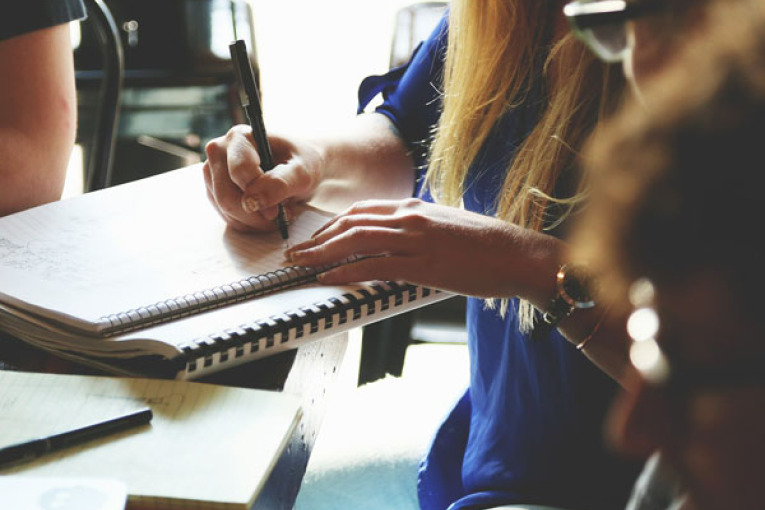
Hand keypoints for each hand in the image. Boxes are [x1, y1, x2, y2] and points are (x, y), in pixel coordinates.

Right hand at [203, 125, 322, 231]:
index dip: (259, 195)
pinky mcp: (215, 191)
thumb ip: (280, 183)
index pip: (239, 172)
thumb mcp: (302, 172)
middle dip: (256, 214)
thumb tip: (252, 201)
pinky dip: (250, 223)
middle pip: (226, 195)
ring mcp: (213, 172)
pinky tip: (266, 214)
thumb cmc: (302, 163)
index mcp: (240, 137)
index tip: (278, 210)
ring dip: (254, 220)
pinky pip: (227, 217)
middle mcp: (219, 151)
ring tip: (278, 212)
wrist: (299, 166)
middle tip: (281, 215)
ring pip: (225, 210)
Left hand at [285, 198, 563, 300]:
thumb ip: (419, 229)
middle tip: (295, 252)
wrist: (518, 254)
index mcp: (415, 207)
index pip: (362, 211)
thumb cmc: (487, 245)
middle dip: (318, 238)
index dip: (333, 225)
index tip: (316, 237)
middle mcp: (410, 217)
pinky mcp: (423, 264)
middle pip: (351, 222)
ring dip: (322, 253)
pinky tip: (328, 278)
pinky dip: (346, 271)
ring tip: (300, 264)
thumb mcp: (447, 226)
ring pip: (356, 240)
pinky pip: (374, 266)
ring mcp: (415, 239)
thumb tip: (399, 242)